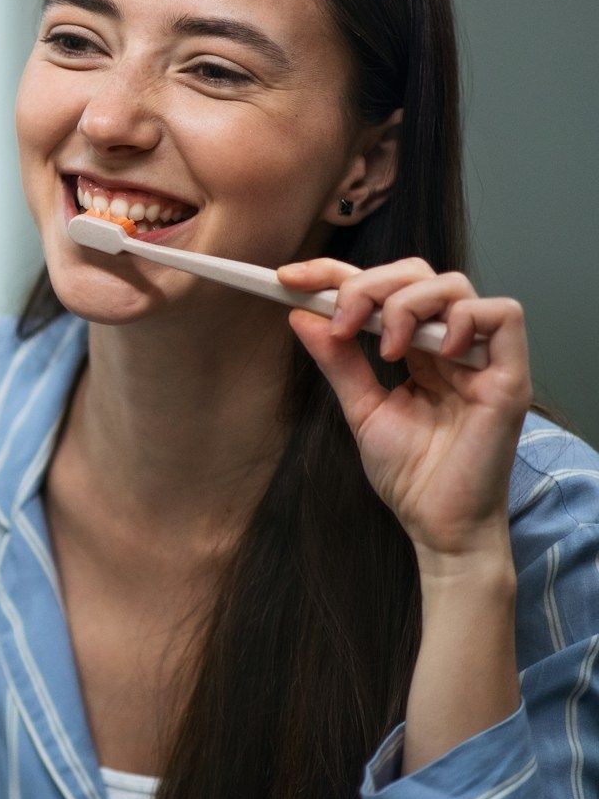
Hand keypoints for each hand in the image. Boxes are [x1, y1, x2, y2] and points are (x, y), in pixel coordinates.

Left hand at [277, 257, 529, 570]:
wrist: (438, 525)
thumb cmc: (409, 474)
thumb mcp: (361, 409)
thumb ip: (336, 362)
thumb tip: (298, 314)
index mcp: (415, 350)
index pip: (380, 290)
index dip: (336, 275)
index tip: (288, 279)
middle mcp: (450, 346)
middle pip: (417, 274)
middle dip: (369, 285)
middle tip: (340, 321)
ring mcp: (481, 358)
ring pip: (454, 285)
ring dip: (406, 304)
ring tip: (385, 349)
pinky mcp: (509, 377)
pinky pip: (503, 314)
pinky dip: (464, 319)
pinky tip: (437, 352)